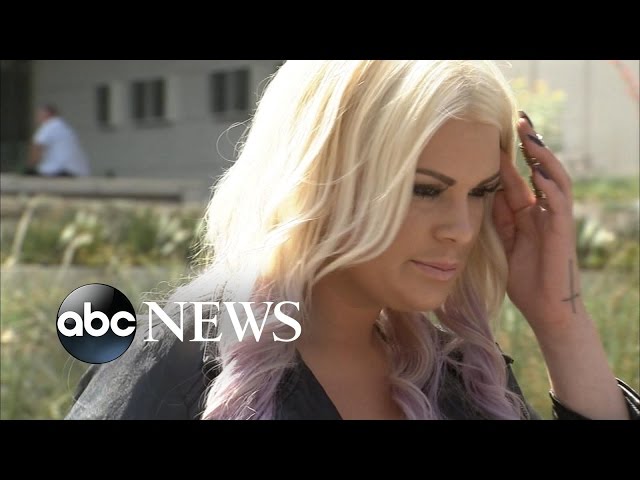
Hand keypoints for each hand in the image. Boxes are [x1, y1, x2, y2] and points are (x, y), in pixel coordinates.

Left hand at [492, 112, 581, 333]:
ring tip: (530, 137)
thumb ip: (500, 220)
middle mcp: (544, 212)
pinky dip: (550, 187)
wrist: (546, 311)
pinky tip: (539, 173)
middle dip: (530, 147)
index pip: (518, 180)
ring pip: (554, 180)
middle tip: (519, 120)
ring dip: (542, 158)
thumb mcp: (505, 244)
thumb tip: (487, 193)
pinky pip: (560, 204)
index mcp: (528, 215)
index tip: (491, 137)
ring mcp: (555, 220)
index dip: (506, 159)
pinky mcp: (563, 233)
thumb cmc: (525, 281)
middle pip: (539, 172)